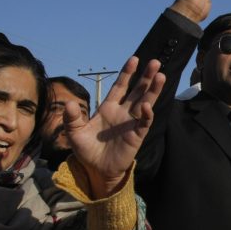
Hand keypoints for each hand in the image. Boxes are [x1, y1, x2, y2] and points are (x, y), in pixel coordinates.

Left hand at [64, 57, 164, 197]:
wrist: (96, 170)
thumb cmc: (86, 150)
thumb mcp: (74, 133)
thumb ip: (72, 118)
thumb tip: (69, 103)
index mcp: (108, 108)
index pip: (120, 87)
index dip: (127, 73)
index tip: (134, 59)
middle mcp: (123, 112)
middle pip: (137, 90)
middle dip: (146, 77)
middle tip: (155, 62)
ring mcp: (131, 122)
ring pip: (145, 102)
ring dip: (153, 90)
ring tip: (161, 76)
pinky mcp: (136, 135)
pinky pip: (144, 122)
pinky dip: (146, 114)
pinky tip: (147, 106)